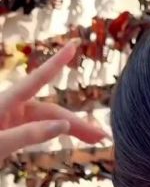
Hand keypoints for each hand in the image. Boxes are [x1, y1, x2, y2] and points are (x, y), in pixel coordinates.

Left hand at [0, 39, 107, 162]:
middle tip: (103, 136)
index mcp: (4, 104)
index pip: (36, 80)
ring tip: (97, 140)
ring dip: (73, 130)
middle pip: (51, 110)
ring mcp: (12, 120)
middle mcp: (10, 108)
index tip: (73, 46)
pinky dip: (57, 133)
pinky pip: (41, 130)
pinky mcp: (13, 132)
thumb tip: (63, 126)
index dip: (56, 63)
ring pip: (50, 121)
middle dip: (78, 122)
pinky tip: (72, 135)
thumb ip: (29, 135)